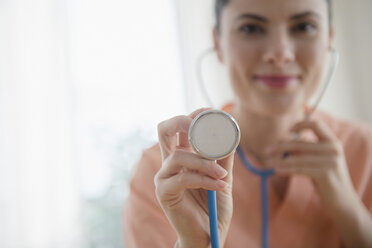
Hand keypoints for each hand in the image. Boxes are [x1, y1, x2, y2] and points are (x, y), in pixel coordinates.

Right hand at [155, 108, 234, 247]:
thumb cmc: (214, 208)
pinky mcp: (164, 193)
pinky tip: (219, 186)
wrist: (208, 236)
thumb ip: (223, 158)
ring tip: (222, 175)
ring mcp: (164, 177)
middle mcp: (169, 163)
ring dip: (204, 163)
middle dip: (182, 121)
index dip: (192, 115)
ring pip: (178, 156)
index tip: (210, 111)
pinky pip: (183, 178)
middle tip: (200, 125)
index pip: (180, 127)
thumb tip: (231, 134)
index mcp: (182, 156)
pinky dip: (204, 180)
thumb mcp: (222, 178)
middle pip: (164, 130)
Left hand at [268, 120, 353, 208]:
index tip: (288, 130)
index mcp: (333, 141)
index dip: (301, 124)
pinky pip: (300, 169)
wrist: (342, 201)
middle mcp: (333, 149)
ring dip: (281, 160)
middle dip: (281, 146)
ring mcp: (331, 161)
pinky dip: (286, 169)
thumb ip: (304, 150)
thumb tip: (281, 141)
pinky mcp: (325, 174)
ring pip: (298, 158)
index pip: (316, 125)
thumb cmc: (326, 178)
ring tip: (269, 163)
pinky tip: (277, 170)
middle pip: (301, 143)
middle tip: (267, 150)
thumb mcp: (316, 160)